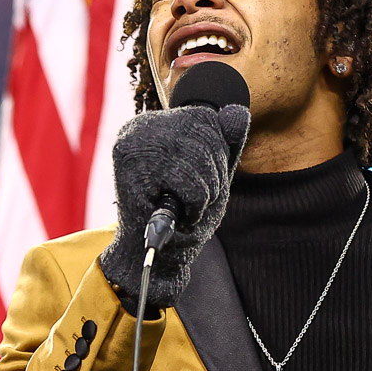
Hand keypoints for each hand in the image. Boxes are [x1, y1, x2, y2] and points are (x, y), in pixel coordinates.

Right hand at [98, 103, 249, 311]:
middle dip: (214, 175)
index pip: (205, 118)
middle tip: (194, 200)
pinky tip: (179, 214)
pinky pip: (191, 182)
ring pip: (200, 159)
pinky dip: (196, 204)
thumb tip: (239, 111)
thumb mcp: (213, 177)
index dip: (217, 154)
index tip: (201, 181)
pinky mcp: (132, 171)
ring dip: (206, 192)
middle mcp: (141, 127)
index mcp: (157, 124)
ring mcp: (134, 145)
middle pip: (206, 134)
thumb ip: (226, 145)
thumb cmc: (182, 219)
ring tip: (186, 207)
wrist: (153, 259)